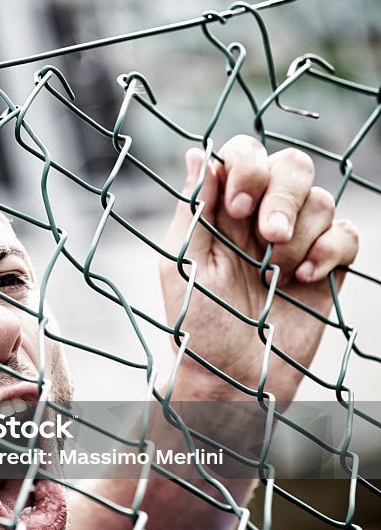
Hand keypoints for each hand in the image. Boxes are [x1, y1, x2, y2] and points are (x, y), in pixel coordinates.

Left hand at [161, 136, 357, 401]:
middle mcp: (261, 217)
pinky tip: (304, 280)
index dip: (249, 167)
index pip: (244, 154)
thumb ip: (195, 207)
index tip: (238, 205)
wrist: (235, 377)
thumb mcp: (184, 264)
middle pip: (292, 166)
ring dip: (298, 238)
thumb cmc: (199, 324)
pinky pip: (346, 234)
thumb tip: (197, 152)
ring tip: (275, 276)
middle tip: (266, 238)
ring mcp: (297, 240)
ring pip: (321, 200)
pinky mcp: (328, 265)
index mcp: (222, 210)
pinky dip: (329, 252)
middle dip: (282, 196)